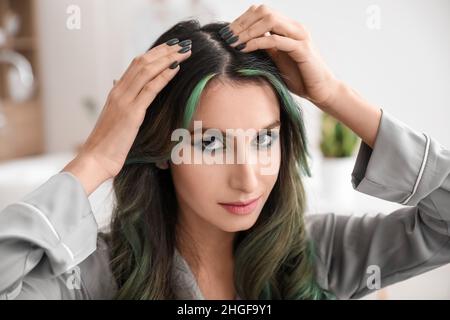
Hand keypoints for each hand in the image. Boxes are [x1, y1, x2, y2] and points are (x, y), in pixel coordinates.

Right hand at [64, 38, 191, 193]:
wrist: (95, 159)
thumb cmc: (107, 144)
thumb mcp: (114, 119)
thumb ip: (120, 102)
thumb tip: (119, 86)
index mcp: (115, 92)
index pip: (136, 65)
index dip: (155, 54)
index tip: (170, 47)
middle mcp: (119, 92)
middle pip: (142, 62)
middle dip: (164, 50)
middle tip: (182, 43)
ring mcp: (124, 101)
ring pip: (147, 70)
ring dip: (168, 58)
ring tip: (184, 51)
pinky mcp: (132, 113)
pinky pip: (150, 89)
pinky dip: (164, 76)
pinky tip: (176, 68)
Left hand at [223, 4, 340, 107]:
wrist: (321, 91)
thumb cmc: (299, 78)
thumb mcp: (277, 60)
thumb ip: (265, 49)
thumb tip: (242, 43)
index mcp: (288, 28)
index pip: (262, 12)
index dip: (242, 20)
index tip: (226, 33)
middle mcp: (295, 27)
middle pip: (264, 11)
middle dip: (242, 23)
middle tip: (226, 36)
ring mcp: (300, 36)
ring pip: (270, 20)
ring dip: (248, 30)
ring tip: (233, 42)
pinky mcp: (302, 49)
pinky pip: (277, 40)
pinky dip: (258, 42)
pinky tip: (245, 49)